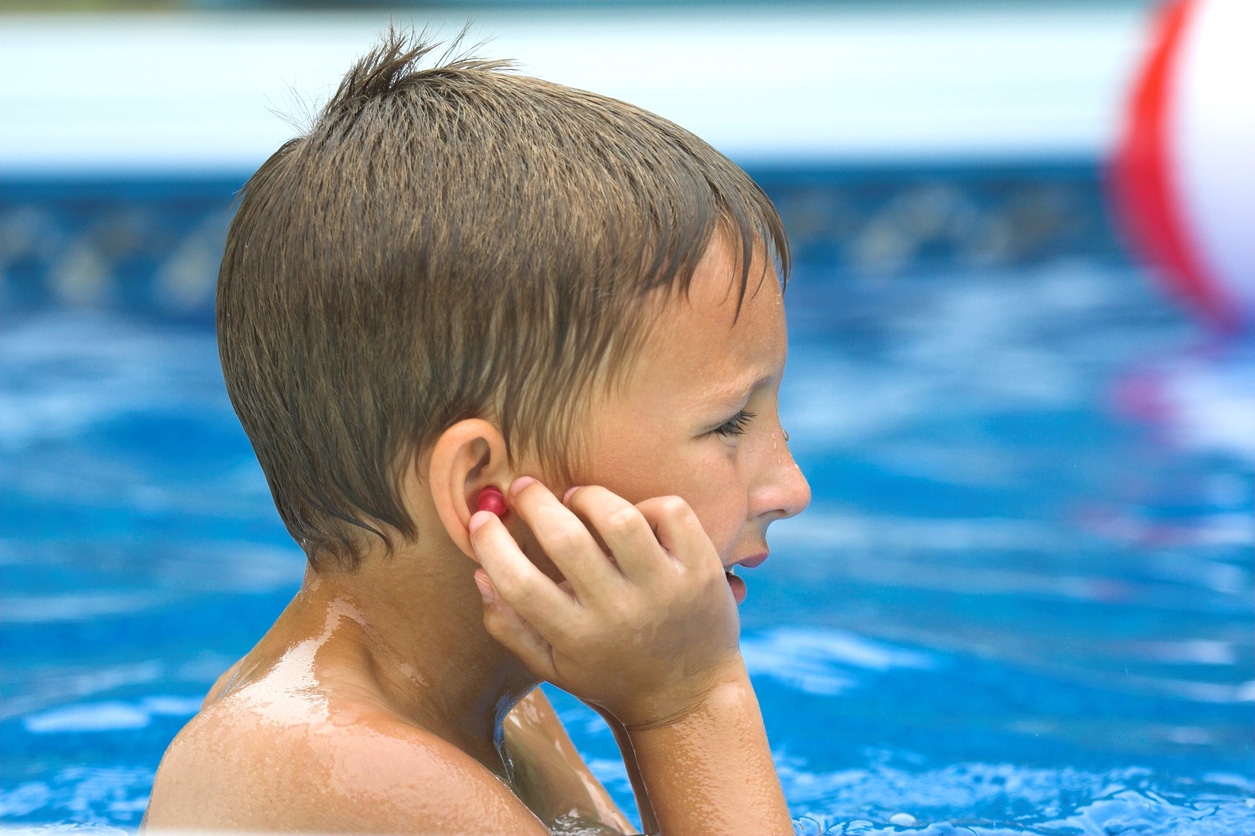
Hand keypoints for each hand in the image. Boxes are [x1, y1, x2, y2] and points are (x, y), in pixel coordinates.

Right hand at [469, 477, 743, 729]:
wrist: (689, 699)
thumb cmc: (610, 676)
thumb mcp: (552, 665)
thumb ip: (508, 624)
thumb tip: (478, 571)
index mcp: (577, 637)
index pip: (519, 584)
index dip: (491, 544)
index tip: (481, 520)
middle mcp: (620, 612)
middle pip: (566, 540)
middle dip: (534, 502)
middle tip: (522, 488)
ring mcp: (665, 589)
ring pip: (620, 518)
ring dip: (588, 496)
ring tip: (575, 498)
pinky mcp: (700, 570)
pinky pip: (671, 512)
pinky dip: (647, 503)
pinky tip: (634, 515)